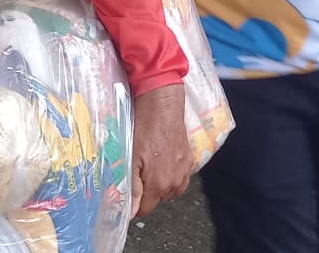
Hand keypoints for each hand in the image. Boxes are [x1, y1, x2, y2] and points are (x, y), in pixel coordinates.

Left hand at [130, 84, 190, 217]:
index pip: (146, 209)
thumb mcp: (132, 159)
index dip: (135, 206)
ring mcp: (185, 171)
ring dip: (159, 185)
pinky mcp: (189, 161)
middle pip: (158, 200)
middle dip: (147, 193)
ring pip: (170, 190)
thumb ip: (133, 188)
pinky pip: (179, 177)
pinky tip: (162, 162)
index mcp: (160, 184)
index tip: (129, 196)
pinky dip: (170, 175)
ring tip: (149, 167)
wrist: (163, 107)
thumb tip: (131, 212)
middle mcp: (175, 181)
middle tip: (137, 174)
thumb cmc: (145, 129)